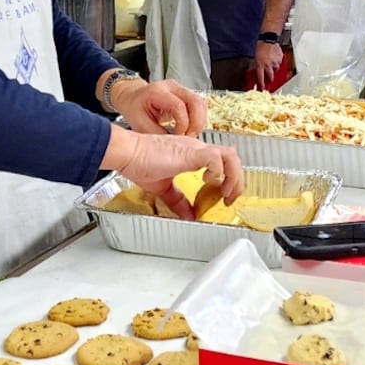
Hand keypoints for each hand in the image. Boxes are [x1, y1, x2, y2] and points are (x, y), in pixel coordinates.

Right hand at [102, 125, 243, 220]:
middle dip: (236, 180)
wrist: (127, 152)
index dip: (228, 178)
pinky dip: (219, 171)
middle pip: (231, 157)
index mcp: (191, 154)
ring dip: (233, 176)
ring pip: (229, 155)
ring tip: (226, 192)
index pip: (221, 160)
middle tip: (230, 197)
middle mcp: (197, 148)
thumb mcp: (163, 188)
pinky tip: (209, 180)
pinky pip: (216, 157)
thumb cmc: (138, 163)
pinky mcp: (191, 153)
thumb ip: (177, 201)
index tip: (224, 195)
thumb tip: (188, 215)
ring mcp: (195, 149)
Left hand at [112, 78, 207, 136]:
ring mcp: (180, 89)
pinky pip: (200, 105)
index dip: (183, 124)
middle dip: (196, 123)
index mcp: (157, 92)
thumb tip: (174, 145)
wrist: (132, 97)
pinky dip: (199, 118)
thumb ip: (157, 134)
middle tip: (189, 136)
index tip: (179, 136)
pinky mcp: (186, 94)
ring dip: (199, 121)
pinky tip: (190, 127)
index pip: (179, 106)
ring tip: (189, 133)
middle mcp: (171, 87)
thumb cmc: (134, 107)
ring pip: (201, 103)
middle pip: (196, 102)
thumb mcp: (139, 124)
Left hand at [254, 41, 283, 90]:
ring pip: (276, 69)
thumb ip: (256, 65)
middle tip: (270, 79)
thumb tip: (255, 71)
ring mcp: (275, 62)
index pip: (260, 77)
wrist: (268, 39)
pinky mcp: (280, 59)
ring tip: (271, 62)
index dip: (261, 84)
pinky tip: (275, 57)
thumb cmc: (261, 47)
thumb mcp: (255, 57)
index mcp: (260, 65)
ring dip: (274, 68)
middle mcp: (268, 65)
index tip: (262, 87)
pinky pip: (279, 63)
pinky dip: (277, 62)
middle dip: (270, 78)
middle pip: (270, 76)